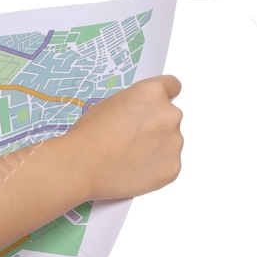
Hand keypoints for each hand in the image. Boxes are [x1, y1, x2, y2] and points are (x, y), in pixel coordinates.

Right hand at [64, 75, 183, 199]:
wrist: (81, 166)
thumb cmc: (88, 135)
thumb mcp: (108, 105)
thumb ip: (134, 105)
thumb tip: (142, 115)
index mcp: (152, 93)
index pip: (172, 85)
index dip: (161, 97)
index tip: (154, 107)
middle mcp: (170, 114)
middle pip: (170, 118)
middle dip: (155, 126)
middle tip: (131, 139)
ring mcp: (174, 143)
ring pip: (170, 143)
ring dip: (155, 148)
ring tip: (128, 158)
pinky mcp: (173, 167)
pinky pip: (168, 165)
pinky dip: (154, 169)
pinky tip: (133, 170)